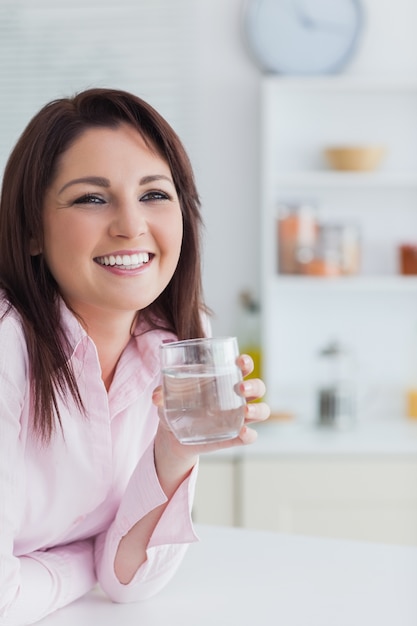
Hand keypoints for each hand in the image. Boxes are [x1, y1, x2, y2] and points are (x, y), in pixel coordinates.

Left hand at [152, 353, 269, 459]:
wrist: (172, 436)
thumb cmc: (174, 406)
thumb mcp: (167, 398)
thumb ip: (162, 394)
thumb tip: (156, 396)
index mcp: (223, 379)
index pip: (243, 367)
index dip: (246, 362)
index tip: (240, 361)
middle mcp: (236, 397)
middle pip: (258, 387)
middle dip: (254, 385)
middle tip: (240, 387)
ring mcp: (237, 418)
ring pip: (261, 411)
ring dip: (258, 409)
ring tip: (246, 411)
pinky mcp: (234, 437)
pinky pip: (250, 436)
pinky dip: (249, 435)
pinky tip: (242, 432)